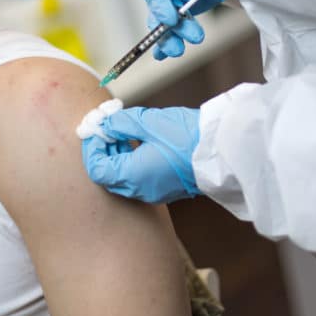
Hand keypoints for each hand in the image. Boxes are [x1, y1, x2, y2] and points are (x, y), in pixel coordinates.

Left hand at [82, 106, 200, 203]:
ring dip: (118, 156)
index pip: (96, 168)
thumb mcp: (148, 122)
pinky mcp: (165, 189)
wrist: (223, 151)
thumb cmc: (188, 137)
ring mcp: (153, 192)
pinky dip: (132, 163)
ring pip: (123, 178)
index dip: (92, 148)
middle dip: (104, 151)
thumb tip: (105, 124)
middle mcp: (140, 190)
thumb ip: (120, 123)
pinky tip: (139, 143)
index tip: (95, 129)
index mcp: (132, 176)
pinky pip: (139, 179)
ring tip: (123, 132)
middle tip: (107, 128)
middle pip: (108, 175)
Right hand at [144, 0, 236, 59]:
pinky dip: (171, 40)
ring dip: (171, 37)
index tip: (171, 20)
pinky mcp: (187, 10)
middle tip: (179, 43)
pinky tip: (166, 55)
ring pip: (165, 22)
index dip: (160, 4)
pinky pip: (176, 28)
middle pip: (157, 8)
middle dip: (166, 28)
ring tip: (179, 51)